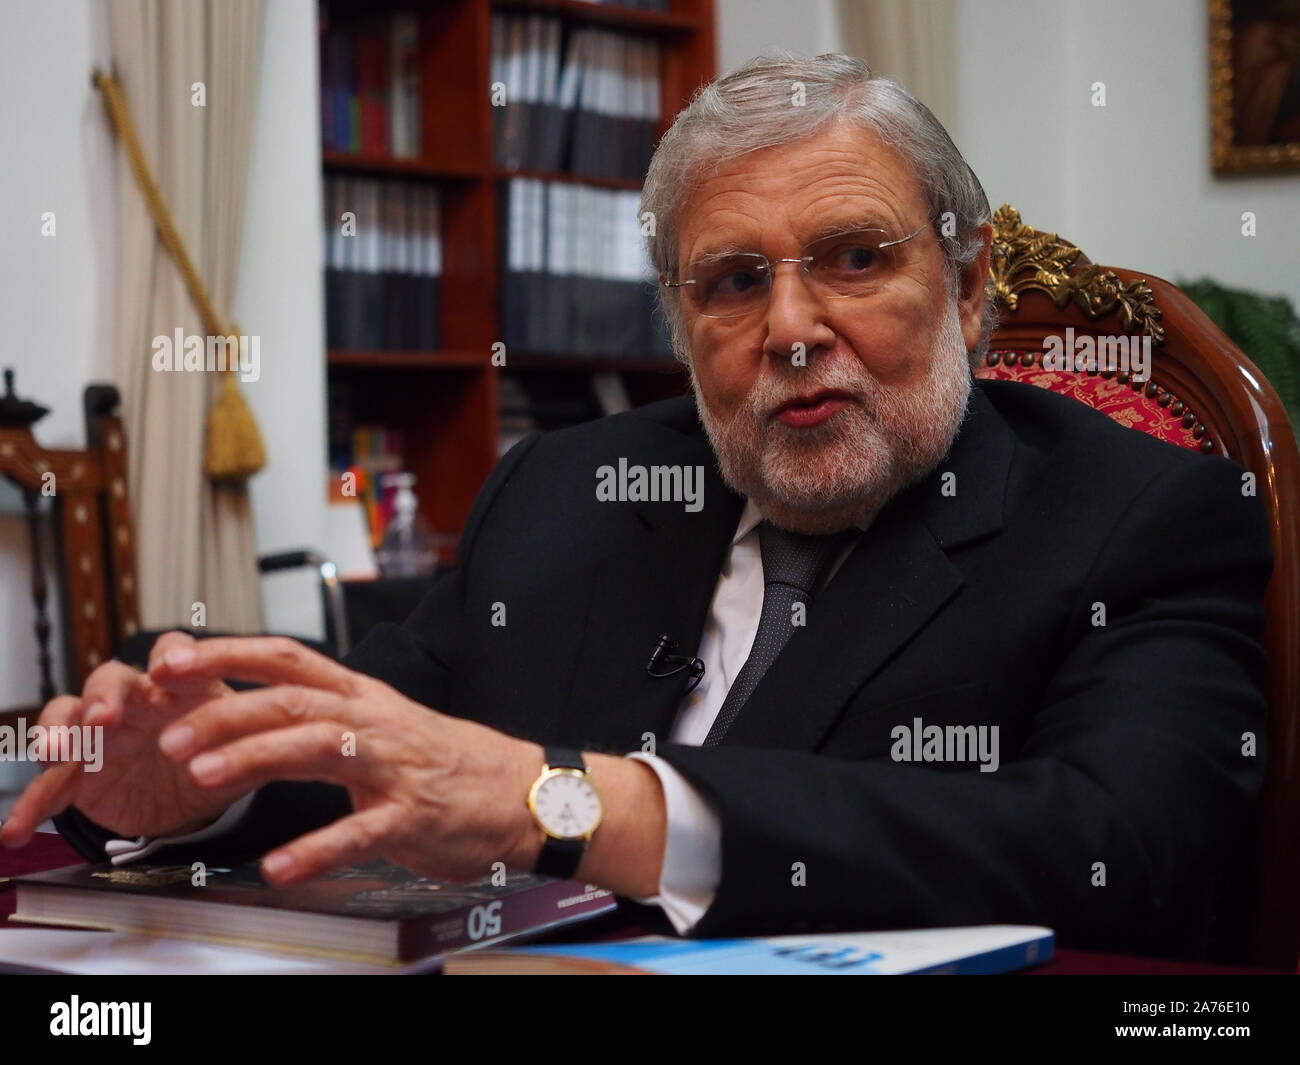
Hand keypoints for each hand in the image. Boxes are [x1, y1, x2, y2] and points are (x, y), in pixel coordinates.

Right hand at [0, 631, 250, 847]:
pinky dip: (32, 804)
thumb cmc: (218, 755)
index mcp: (181, 688)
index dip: (170, 658)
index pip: (174, 654)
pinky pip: (49, 783)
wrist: (195, 799)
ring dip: (58, 734)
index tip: (166, 670)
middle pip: (110, 681)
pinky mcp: (78, 772)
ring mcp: (101, 733)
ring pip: (68, 718)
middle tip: (103, 717)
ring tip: (52, 755)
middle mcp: (135, 701)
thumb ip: (252, 748)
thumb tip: (271, 746)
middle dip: (103, 696)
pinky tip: (17, 827)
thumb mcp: (245, 752)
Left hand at [150, 636, 547, 884]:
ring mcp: (394, 768)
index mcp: (362, 697)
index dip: (228, 655)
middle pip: (293, 702)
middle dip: (225, 714)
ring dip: (255, 758)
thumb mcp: (382, 724)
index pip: (287, 660)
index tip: (172, 661)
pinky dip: (317, 848)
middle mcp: (374, 723)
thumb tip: (251, 712)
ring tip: (201, 777)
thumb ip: (324, 717)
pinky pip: (360, 832)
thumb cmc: (445, 762)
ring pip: (319, 748)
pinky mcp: (412, 817)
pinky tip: (280, 867)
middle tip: (170, 735)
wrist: (523, 793)